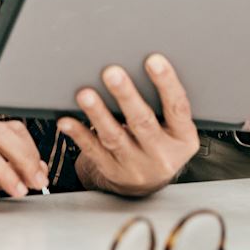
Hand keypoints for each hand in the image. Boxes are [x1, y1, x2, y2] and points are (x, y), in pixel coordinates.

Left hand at [59, 55, 197, 197]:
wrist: (145, 189)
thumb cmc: (159, 145)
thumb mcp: (174, 130)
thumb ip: (164, 105)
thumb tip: (139, 63)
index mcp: (182, 139)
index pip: (177, 108)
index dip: (167, 83)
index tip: (154, 60)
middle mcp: (161, 155)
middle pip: (143, 123)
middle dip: (126, 96)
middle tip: (112, 73)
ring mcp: (136, 167)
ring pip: (115, 137)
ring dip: (98, 113)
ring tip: (85, 94)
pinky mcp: (112, 172)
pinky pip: (93, 151)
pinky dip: (79, 134)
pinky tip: (67, 121)